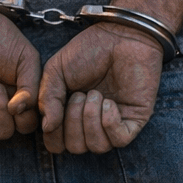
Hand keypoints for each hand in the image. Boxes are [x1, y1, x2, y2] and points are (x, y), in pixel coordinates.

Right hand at [39, 23, 164, 153]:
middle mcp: (91, 122)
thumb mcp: (56, 70)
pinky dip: (109, 124)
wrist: (122, 34)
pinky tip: (109, 103)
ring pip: (97, 146)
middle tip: (79, 94)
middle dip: (72, 122)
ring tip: (95, 95)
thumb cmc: (89, 50)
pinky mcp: (135, 119)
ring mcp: (114, 122)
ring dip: (90, 121)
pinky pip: (119, 140)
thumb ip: (47, 98)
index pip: (57, 144)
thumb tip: (47, 127)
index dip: (53, 132)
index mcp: (70, 114)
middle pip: (76, 148)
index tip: (57, 104)